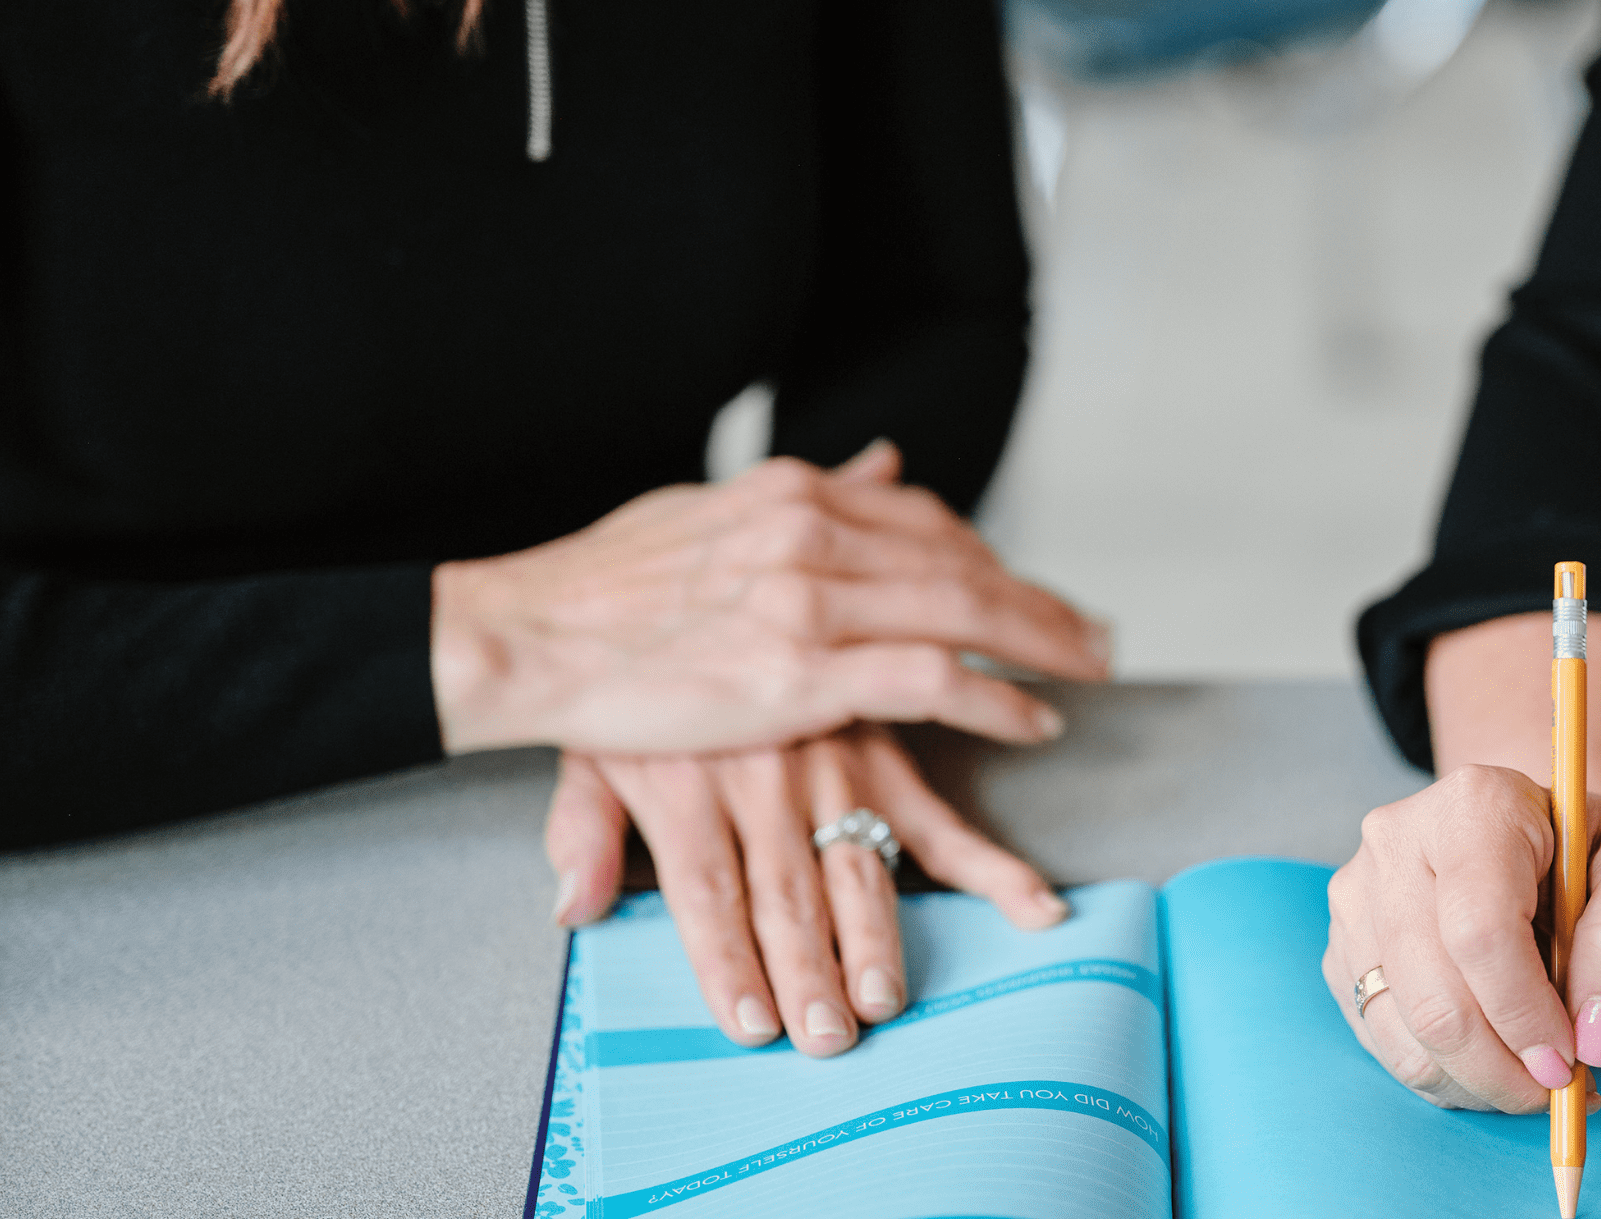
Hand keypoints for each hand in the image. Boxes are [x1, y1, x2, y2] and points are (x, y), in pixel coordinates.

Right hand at [432, 440, 1111, 757]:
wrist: (531, 633)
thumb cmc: (606, 583)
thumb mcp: (714, 507)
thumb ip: (808, 492)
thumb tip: (882, 461)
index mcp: (798, 491)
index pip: (928, 519)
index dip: (993, 558)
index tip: (1031, 591)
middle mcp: (817, 530)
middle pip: (965, 560)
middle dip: (1038, 600)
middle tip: (1092, 633)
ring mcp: (814, 599)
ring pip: (967, 610)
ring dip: (1041, 642)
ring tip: (1085, 670)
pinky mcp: (803, 671)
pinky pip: (934, 679)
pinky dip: (997, 697)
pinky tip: (1032, 718)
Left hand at [545, 721, 1070, 1050]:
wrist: (702, 566)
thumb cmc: (639, 677)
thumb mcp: (590, 747)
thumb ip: (583, 831)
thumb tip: (572, 909)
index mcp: (689, 781)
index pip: (705, 889)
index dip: (726, 961)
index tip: (752, 1027)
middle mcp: (763, 772)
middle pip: (785, 888)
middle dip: (807, 969)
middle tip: (831, 1033)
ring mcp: (830, 756)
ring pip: (857, 858)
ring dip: (874, 932)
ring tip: (887, 993)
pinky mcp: (881, 740)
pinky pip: (936, 809)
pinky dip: (984, 862)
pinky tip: (1027, 902)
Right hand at [1323, 764, 1600, 1111]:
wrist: (1532, 840)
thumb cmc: (1590, 856)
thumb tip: (1597, 1032)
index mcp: (1474, 804)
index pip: (1480, 932)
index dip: (1525, 1014)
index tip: (1570, 1057)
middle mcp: (1397, 838)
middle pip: (1436, 999)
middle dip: (1505, 1070)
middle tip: (1556, 1084)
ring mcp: (1358, 892)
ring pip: (1405, 1034)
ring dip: (1478, 1082)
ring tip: (1528, 1069)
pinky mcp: (1342, 944)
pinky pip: (1383, 1043)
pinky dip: (1444, 1074)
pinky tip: (1489, 1051)